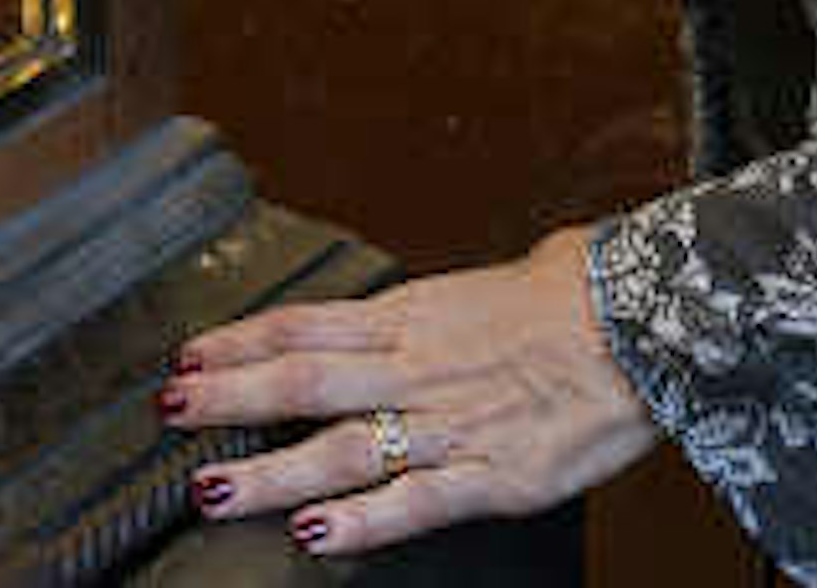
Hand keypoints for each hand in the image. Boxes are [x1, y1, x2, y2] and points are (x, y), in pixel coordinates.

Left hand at [160, 224, 659, 556]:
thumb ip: (439, 306)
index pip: (304, 326)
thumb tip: (419, 304)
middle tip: (169, 412)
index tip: (188, 356)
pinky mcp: (494, 475)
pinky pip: (414, 502)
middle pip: (301, 381)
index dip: (238, 342)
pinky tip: (315, 535)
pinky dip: (360, 521)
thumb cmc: (579, 297)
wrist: (647, 322)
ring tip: (212, 488)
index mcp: (413, 315)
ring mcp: (451, 423)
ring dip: (270, 471)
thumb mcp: (489, 281)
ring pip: (341, 448)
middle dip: (227, 400)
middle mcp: (417, 367)